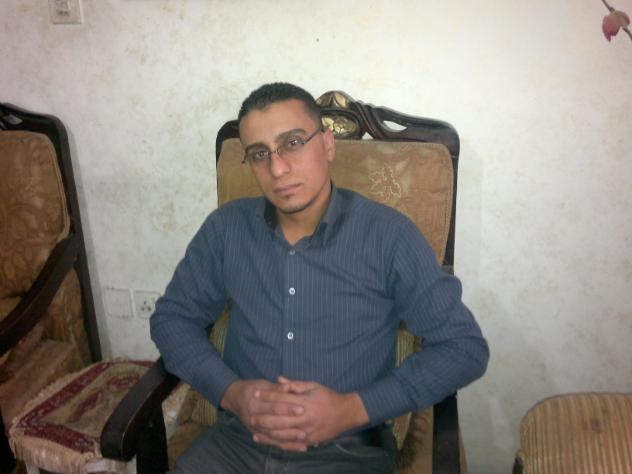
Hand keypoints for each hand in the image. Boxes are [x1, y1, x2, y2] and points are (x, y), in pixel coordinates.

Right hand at [220, 379, 307, 450]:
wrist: (236, 398)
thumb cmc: (253, 389)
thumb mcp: (263, 385)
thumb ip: (276, 388)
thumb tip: (288, 387)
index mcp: (254, 404)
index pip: (273, 407)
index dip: (288, 408)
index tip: (302, 408)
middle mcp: (253, 418)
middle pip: (274, 423)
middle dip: (290, 425)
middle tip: (305, 426)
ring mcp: (255, 428)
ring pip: (273, 436)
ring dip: (289, 439)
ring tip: (304, 438)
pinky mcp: (259, 435)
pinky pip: (274, 443)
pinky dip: (287, 446)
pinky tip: (300, 447)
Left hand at [250, 377, 369, 447]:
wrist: (346, 414)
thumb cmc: (329, 397)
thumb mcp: (314, 386)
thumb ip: (296, 385)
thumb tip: (279, 380)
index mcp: (305, 402)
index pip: (282, 398)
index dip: (268, 395)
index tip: (255, 393)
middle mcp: (305, 417)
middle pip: (279, 417)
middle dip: (263, 416)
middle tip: (249, 414)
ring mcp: (306, 431)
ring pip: (282, 432)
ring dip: (266, 431)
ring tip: (253, 428)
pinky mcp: (309, 440)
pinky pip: (290, 443)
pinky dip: (277, 442)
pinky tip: (266, 440)